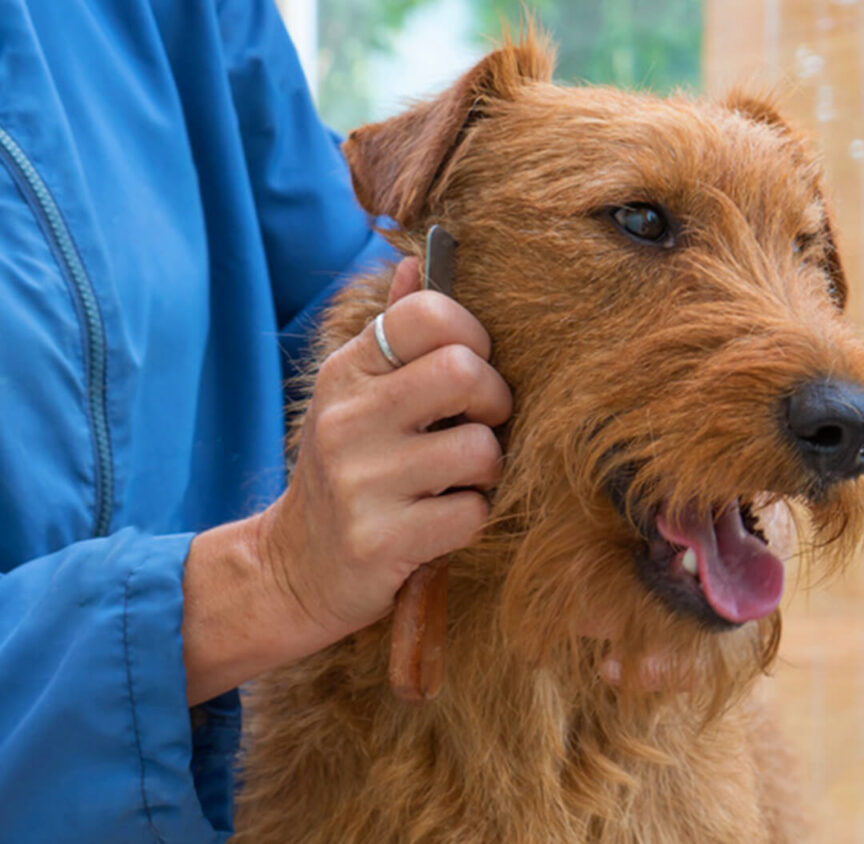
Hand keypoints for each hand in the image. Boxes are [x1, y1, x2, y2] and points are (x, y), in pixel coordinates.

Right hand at [182, 258, 510, 703]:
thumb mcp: (355, 395)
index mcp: (347, 371)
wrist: (297, 569)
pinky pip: (471, 514)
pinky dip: (471, 519)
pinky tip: (443, 520)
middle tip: (480, 424)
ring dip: (486, 470)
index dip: (472, 336)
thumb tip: (418, 262)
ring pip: (479, 449)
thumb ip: (391, 332)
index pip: (428, 313)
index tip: (470, 368)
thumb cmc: (349, 471)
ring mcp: (360, 481)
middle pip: (464, 372)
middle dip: (494, 401)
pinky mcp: (380, 541)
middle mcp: (347, 418)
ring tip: (458, 479)